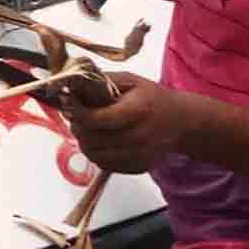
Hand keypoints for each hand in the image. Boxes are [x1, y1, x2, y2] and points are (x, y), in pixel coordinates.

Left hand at [63, 77, 188, 175]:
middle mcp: (139, 136)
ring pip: (94, 155)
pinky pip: (104, 165)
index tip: (68, 103)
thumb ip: (103, 82)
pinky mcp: (137, 167)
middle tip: (76, 117)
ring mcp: (139, 155)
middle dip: (77, 127)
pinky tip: (101, 140)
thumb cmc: (153, 99)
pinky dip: (96, 153)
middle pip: (92, 140)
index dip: (76, 112)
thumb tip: (74, 86)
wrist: (180, 122)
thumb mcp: (131, 81)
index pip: (96, 119)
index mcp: (137, 110)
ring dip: (84, 141)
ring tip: (87, 128)